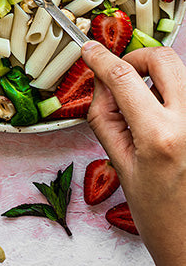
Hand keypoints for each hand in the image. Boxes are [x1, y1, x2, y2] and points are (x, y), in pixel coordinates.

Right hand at [82, 41, 185, 265]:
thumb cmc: (159, 216)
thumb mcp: (121, 166)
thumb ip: (106, 118)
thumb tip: (99, 84)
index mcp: (161, 136)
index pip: (123, 77)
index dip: (101, 58)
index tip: (89, 49)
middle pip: (163, 59)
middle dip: (137, 58)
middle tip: (121, 74)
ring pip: (182, 71)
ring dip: (157, 76)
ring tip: (143, 103)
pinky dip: (172, 94)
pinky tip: (161, 116)